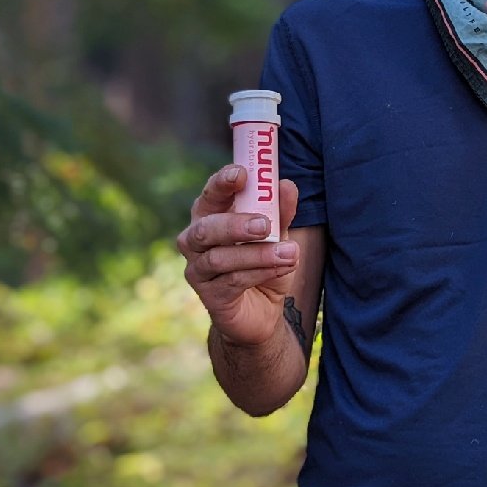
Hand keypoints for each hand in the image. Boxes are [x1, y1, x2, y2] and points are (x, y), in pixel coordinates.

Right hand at [177, 164, 300, 346]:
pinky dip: (260, 272)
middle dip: (235, 224)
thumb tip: (287, 185)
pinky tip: (282, 268)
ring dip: (258, 254)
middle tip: (265, 224)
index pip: (210, 195)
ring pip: (220, 258)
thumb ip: (281, 212)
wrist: (262, 312)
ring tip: (289, 252)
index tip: (242, 174)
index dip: (222, 183)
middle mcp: (196, 241)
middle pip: (205, 228)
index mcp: (210, 217)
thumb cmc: (263, 264)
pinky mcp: (210, 297)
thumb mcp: (278, 235)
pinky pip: (232, 281)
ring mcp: (198, 270)